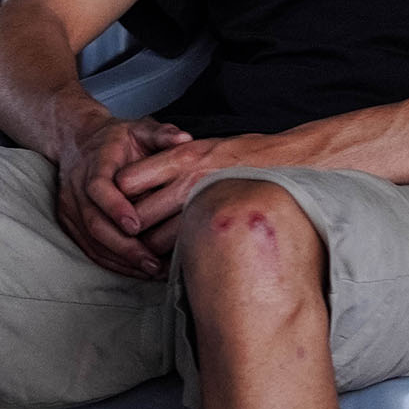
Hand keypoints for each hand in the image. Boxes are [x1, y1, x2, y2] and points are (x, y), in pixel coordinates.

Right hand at [57, 115, 192, 276]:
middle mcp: (76, 187)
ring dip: (120, 259)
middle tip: (152, 261)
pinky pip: (89, 248)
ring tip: (151, 271)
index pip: (98, 187)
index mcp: (95, 162)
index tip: (136, 225)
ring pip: (91, 240)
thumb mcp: (140, 127)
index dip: (115, 207)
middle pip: (94, 222)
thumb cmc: (118, 138)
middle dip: (123, 245)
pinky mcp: (70, 223)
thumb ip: (161, 133)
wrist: (79, 141)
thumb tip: (185, 139)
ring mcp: (70, 207)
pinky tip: (136, 271)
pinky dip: (112, 262)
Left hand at [114, 133, 278, 256]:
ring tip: (147, 256)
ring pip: (156, 238)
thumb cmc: (247, 155)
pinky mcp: (218, 224)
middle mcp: (188, 179)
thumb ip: (174, 162)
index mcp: (182, 155)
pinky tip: (172, 262)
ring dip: (149, 250)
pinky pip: (184, 249)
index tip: (120, 206)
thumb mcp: (206, 146)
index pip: (128, 179)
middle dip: (128, 230)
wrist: (290, 161)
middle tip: (127, 240)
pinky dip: (172, 259)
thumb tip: (141, 183)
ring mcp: (204, 205)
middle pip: (138, 213)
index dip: (118, 196)